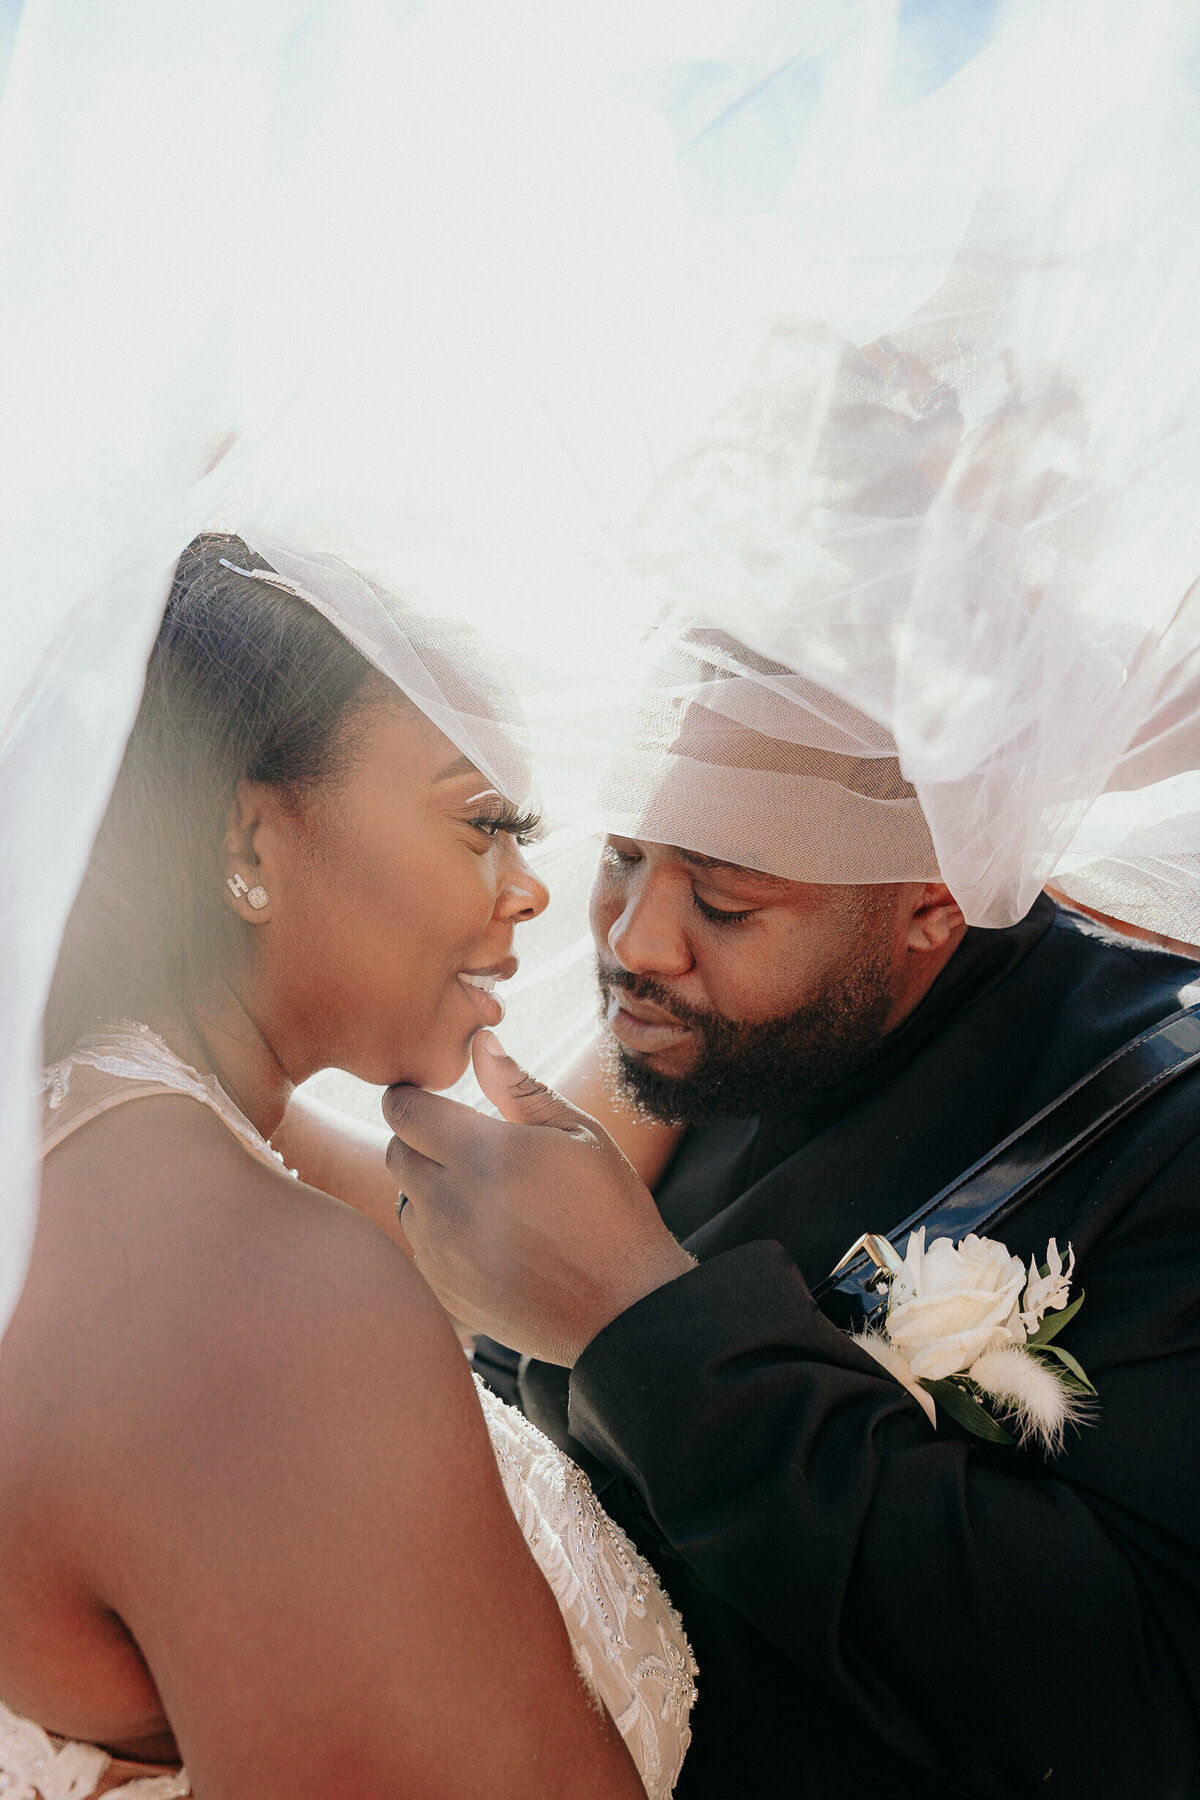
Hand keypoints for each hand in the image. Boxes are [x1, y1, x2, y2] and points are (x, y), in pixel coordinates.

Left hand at [383, 1032, 695, 1365]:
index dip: (412, 1097)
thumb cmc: (610, 1213)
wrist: (623, 1310)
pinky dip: (440, 1236)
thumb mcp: (579, 1136)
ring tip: (485, 1198)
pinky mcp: (443, 1291)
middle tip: (467, 1147)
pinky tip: (488, 1240)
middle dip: (420, 1140)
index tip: (432, 1099)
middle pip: (396, 1153)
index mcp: (480, 1154)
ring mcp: (440, 1253)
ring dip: (429, 1190)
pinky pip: (419, 1248)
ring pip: (405, 1201)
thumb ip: (520, 1088)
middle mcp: (447, 1203)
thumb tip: (480, 1042)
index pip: (403, 1109)